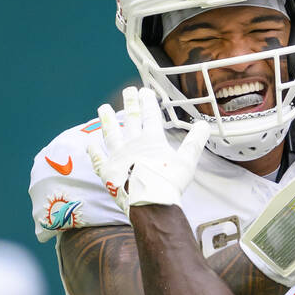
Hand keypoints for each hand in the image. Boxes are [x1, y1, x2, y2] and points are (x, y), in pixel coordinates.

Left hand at [87, 86, 209, 209]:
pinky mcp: (107, 172)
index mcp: (152, 141)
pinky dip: (93, 151)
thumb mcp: (187, 162)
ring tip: (103, 108)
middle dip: (130, 103)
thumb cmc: (169, 183)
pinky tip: (89, 143)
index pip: (150, 116)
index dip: (148, 102)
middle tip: (128, 91)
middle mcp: (133, 144)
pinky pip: (98, 159)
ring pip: (111, 134)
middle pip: (130, 119)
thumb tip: (205, 124)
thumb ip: (194, 142)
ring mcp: (118, 157)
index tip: (145, 91)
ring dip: (107, 120)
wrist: (150, 203)